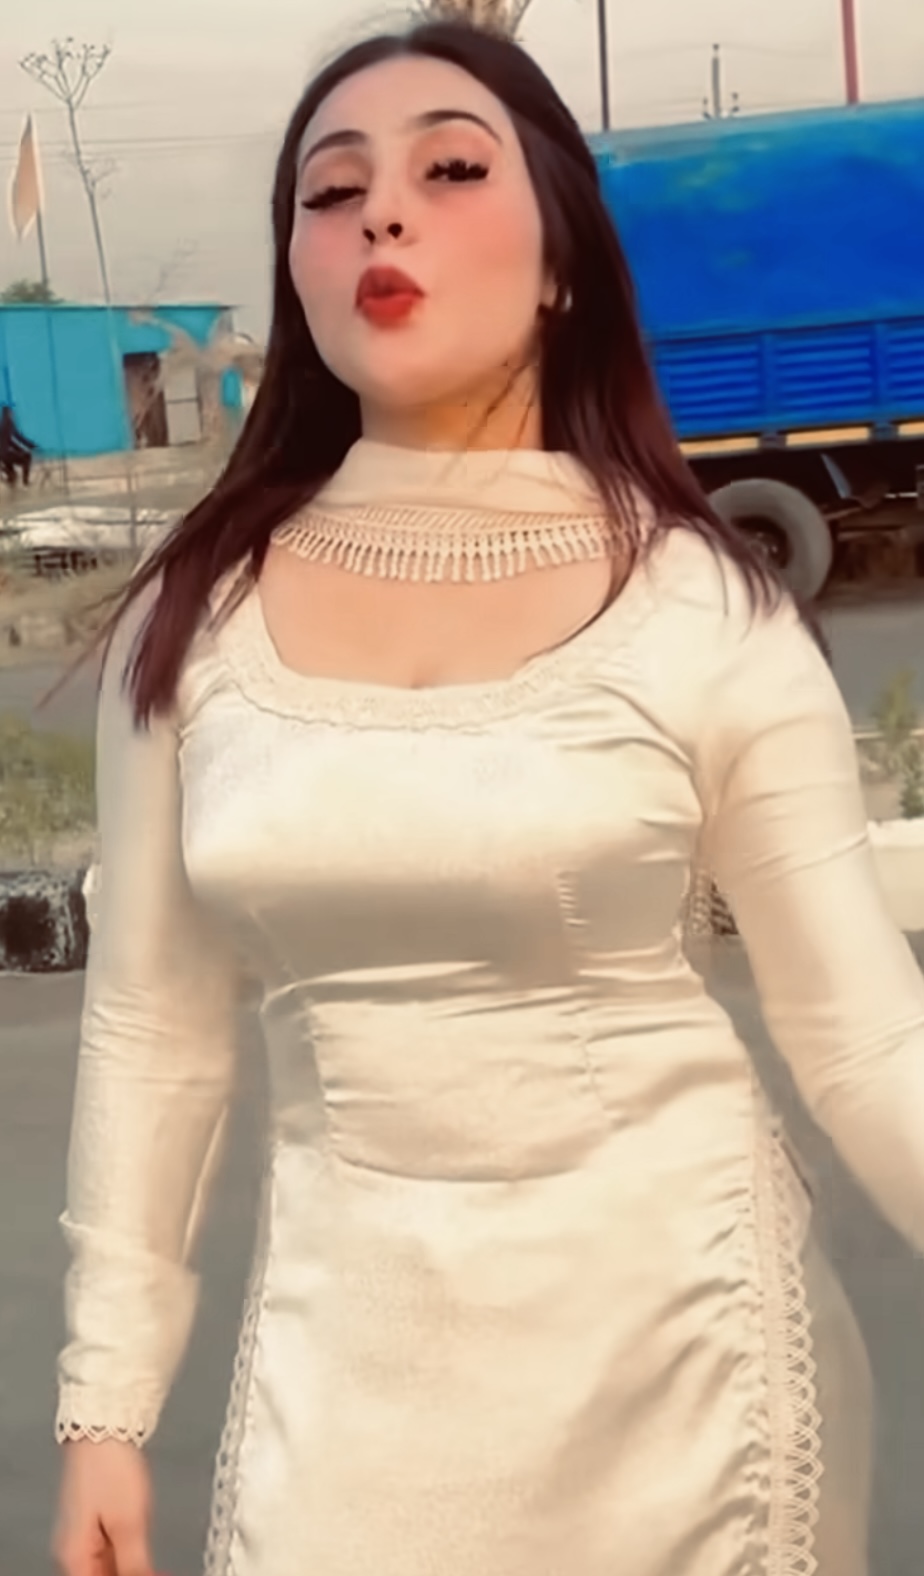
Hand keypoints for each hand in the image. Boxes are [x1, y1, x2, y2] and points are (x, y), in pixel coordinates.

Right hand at [53, 1439, 155, 1575]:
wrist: (104, 1427)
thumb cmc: (110, 1469)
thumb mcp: (129, 1524)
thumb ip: (134, 1565)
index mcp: (75, 1557)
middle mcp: (75, 1552)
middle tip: (160, 1571)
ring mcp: (85, 1537)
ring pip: (107, 1570)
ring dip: (132, 1571)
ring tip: (160, 1567)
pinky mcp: (96, 1524)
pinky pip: (112, 1555)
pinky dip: (130, 1560)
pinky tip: (150, 1560)